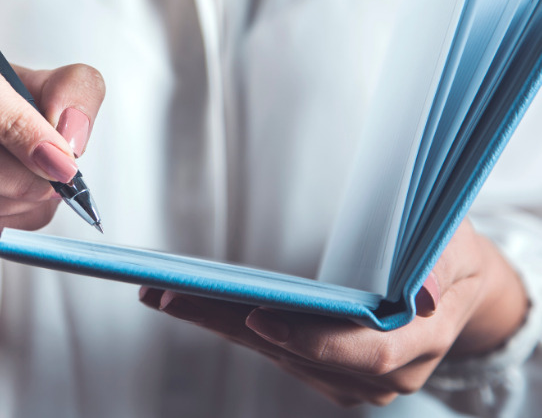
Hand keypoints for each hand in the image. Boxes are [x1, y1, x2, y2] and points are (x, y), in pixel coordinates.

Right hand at [0, 44, 104, 286]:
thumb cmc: (8, 110)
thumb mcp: (49, 87)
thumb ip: (75, 92)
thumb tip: (70, 133)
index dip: (16, 123)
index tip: (60, 155)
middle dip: (21, 174)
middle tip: (60, 182)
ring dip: (16, 202)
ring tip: (43, 192)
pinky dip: (1, 222)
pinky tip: (18, 206)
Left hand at [141, 219, 527, 406]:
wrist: (459, 289)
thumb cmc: (451, 258)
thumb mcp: (454, 246)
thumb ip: (440, 265)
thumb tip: (426, 294)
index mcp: (420, 343)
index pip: (363, 353)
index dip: (311, 339)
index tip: (259, 317)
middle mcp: (387, 373)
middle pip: (299, 355)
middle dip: (230, 325)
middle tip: (170, 297)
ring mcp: (355, 379)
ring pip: (277, 355)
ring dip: (218, 325)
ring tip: (165, 295)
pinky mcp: (329, 372)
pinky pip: (276, 352)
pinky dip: (232, 328)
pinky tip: (196, 307)